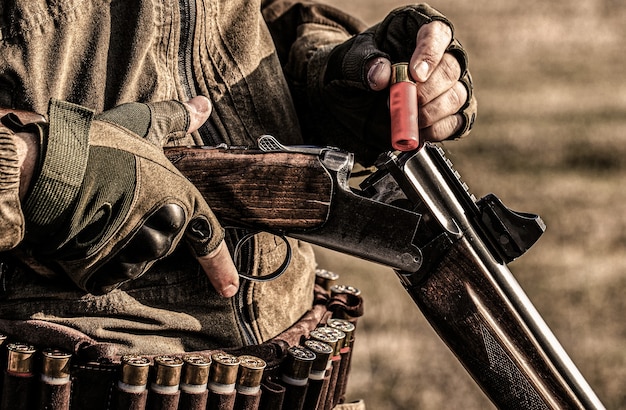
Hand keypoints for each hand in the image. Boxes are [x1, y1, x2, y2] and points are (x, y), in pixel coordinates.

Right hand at [6, 96, 238, 296]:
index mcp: (182, 199)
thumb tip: (203, 105)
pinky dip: (99, 261)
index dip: (220, 267)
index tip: (228, 290)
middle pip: (162, 244)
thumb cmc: (98, 145)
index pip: (208, 238)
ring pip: (136, 260)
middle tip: (119, 202)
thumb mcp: (142, 124)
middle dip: (145, 228)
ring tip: (100, 214)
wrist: (49, 167)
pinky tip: (87, 236)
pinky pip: (109, 274)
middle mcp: (165, 229)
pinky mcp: (102, 271)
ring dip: (121, 245)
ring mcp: (134, 252)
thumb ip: (176, 119)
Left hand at [319, 4, 474, 161]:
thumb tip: (381, 76)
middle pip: (451, 69)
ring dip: (431, 112)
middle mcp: (440, 55)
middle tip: (400, 102)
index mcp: (417, 30)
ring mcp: (448, 85)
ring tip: (404, 118)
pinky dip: (437, 131)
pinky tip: (417, 131)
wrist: (350, 97)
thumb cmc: (355, 69)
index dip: (430, 54)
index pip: (436, 33)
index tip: (414, 74)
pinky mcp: (449, 112)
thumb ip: (363, 63)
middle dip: (426, 91)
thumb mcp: (348, 60)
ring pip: (457, 96)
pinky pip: (455, 122)